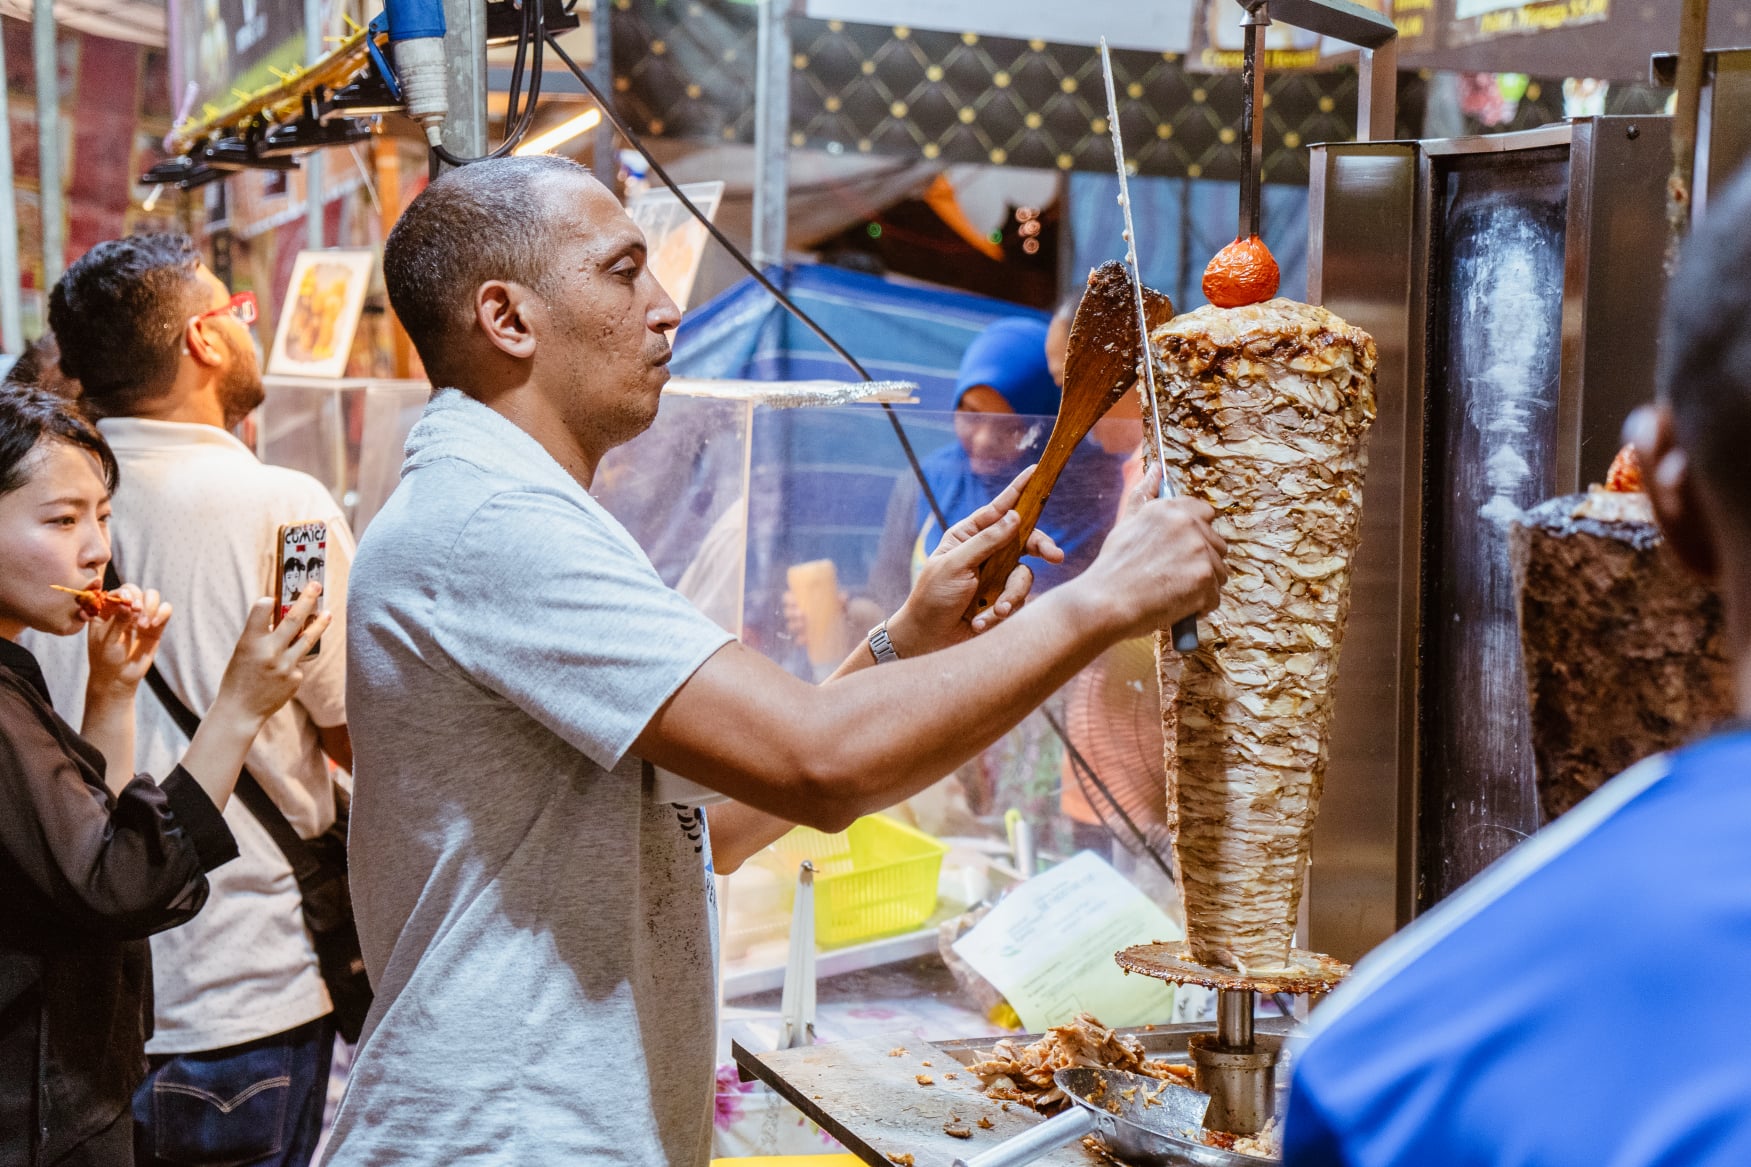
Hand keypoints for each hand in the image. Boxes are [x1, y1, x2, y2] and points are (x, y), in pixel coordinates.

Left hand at [85, 584, 171, 700]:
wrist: (118, 678)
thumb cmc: (105, 658)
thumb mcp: (106, 640)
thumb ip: (118, 621)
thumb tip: (129, 604)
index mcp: (106, 609)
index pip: (117, 592)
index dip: (124, 594)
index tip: (128, 603)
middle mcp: (124, 609)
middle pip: (135, 590)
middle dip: (138, 599)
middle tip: (138, 614)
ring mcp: (141, 616)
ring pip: (152, 596)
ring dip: (151, 606)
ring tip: (145, 625)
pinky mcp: (157, 625)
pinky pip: (165, 610)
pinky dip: (162, 613)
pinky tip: (154, 625)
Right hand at [210, 584, 331, 726]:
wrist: (240, 711)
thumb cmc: (239, 677)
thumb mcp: (242, 652)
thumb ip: (261, 635)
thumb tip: (283, 617)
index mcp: (249, 642)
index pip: (262, 610)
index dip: (268, 601)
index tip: (275, 596)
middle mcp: (269, 652)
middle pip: (293, 619)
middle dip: (307, 600)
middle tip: (317, 585)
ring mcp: (285, 666)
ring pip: (307, 639)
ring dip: (319, 624)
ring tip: (328, 613)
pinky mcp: (295, 678)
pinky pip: (299, 663)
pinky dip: (294, 661)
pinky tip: (281, 671)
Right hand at [780, 587, 847, 642]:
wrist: (844, 622)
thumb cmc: (838, 606)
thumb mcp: (840, 602)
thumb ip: (841, 599)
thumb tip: (843, 597)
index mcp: (801, 601)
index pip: (788, 598)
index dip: (788, 599)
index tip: (795, 601)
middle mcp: (798, 613)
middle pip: (788, 612)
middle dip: (792, 613)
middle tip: (802, 614)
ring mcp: (801, 626)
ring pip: (792, 625)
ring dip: (795, 625)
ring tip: (804, 625)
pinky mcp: (806, 637)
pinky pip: (799, 640)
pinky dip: (800, 639)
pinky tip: (804, 639)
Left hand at [886, 465, 1064, 656]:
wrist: (928, 640)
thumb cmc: (932, 598)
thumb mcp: (955, 564)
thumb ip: (986, 541)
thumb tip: (1015, 517)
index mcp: (968, 536)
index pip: (998, 510)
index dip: (1018, 491)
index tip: (1034, 471)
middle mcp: (986, 553)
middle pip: (1024, 540)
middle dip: (1041, 548)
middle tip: (1055, 556)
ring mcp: (995, 578)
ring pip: (1024, 576)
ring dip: (1010, 596)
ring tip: (993, 611)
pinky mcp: (1001, 601)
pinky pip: (1017, 601)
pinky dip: (1000, 613)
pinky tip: (980, 623)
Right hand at [1070, 485, 1226, 641]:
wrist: (1105, 602)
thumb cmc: (1113, 566)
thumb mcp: (1126, 522)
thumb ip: (1144, 493)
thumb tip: (1155, 469)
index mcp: (1171, 509)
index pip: (1205, 513)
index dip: (1195, 534)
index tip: (1178, 549)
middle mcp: (1189, 525)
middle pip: (1217, 545)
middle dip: (1200, 561)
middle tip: (1171, 575)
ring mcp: (1199, 552)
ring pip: (1218, 572)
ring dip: (1201, 585)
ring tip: (1172, 591)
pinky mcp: (1205, 580)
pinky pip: (1215, 596)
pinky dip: (1199, 605)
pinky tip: (1176, 604)